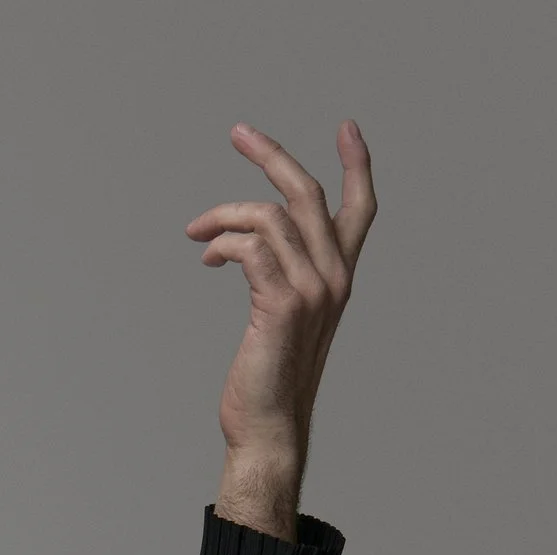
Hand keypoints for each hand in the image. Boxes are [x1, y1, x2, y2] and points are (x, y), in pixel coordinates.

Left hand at [186, 120, 377, 474]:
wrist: (269, 426)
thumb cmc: (267, 378)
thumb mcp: (282, 318)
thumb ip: (278, 279)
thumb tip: (247, 249)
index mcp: (340, 277)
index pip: (361, 208)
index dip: (357, 164)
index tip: (346, 127)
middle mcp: (335, 277)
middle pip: (308, 195)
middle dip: (272, 156)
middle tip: (238, 132)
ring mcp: (313, 290)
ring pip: (269, 217)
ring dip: (222, 215)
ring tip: (195, 232)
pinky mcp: (282, 305)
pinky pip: (250, 248)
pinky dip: (222, 244)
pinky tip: (206, 258)